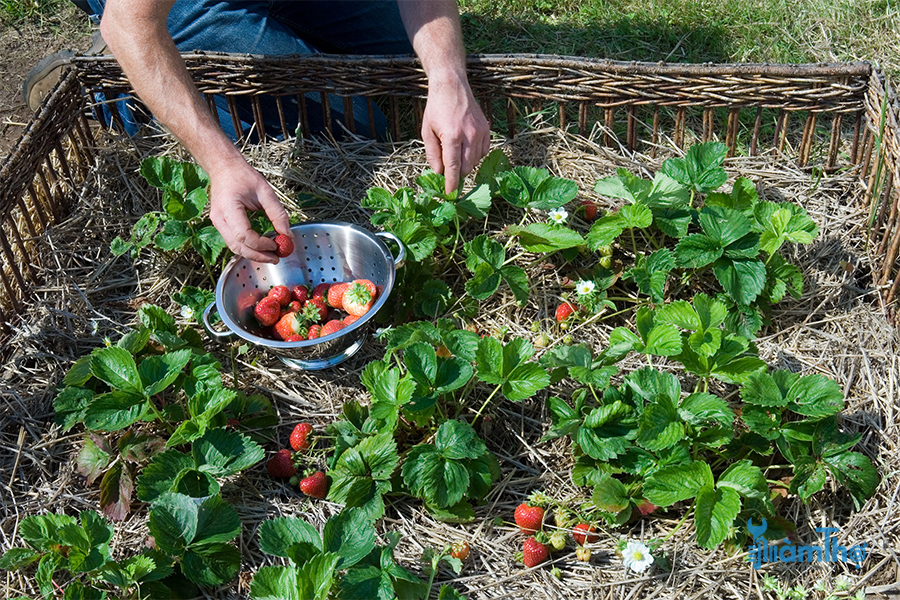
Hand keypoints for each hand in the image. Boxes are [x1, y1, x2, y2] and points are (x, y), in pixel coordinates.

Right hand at [207, 159, 292, 263]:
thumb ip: (277, 213)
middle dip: (258, 256)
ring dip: (253, 254)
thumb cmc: (242, 176)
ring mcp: (217, 223)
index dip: (260, 244)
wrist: (224, 168)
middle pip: (237, 246)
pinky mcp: (221, 225)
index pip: (243, 235)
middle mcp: (219, 218)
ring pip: (234, 247)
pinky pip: (233, 242)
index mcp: (228, 207)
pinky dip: (247, 248)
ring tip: (271, 254)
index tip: (276, 244)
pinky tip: (260, 248)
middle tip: (276, 258)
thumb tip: (287, 234)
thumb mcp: (265, 191)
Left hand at [421, 73, 489, 194]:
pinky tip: (466, 148)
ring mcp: (480, 132)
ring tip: (455, 154)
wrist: (452, 86)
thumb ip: (433, 153)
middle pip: (466, 167)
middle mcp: (469, 135)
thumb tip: (439, 173)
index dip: (451, 183)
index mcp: (452, 136)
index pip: (453, 167)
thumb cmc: (436, 108)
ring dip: (466, 164)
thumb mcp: (427, 131)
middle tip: (449, 172)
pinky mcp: (487, 129)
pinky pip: (483, 152)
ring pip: (475, 161)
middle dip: (458, 174)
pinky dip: (474, 155)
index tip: (450, 194)